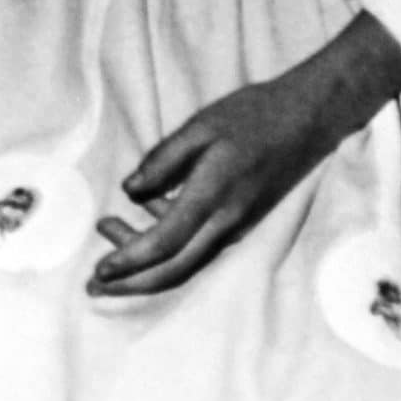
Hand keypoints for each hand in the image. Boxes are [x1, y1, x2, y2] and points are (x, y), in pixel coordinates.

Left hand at [91, 13, 400, 297]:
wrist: (307, 120)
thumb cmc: (253, 115)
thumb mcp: (201, 126)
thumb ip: (164, 159)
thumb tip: (129, 190)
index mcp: (214, 197)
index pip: (165, 243)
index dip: (129, 260)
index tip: (99, 269)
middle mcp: (227, 223)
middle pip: (174, 270)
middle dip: (131, 283)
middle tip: (93, 284)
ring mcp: (236, 227)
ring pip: (186, 262)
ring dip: (145, 262)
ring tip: (108, 230)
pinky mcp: (240, 221)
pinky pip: (199, 245)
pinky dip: (167, 243)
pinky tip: (148, 212)